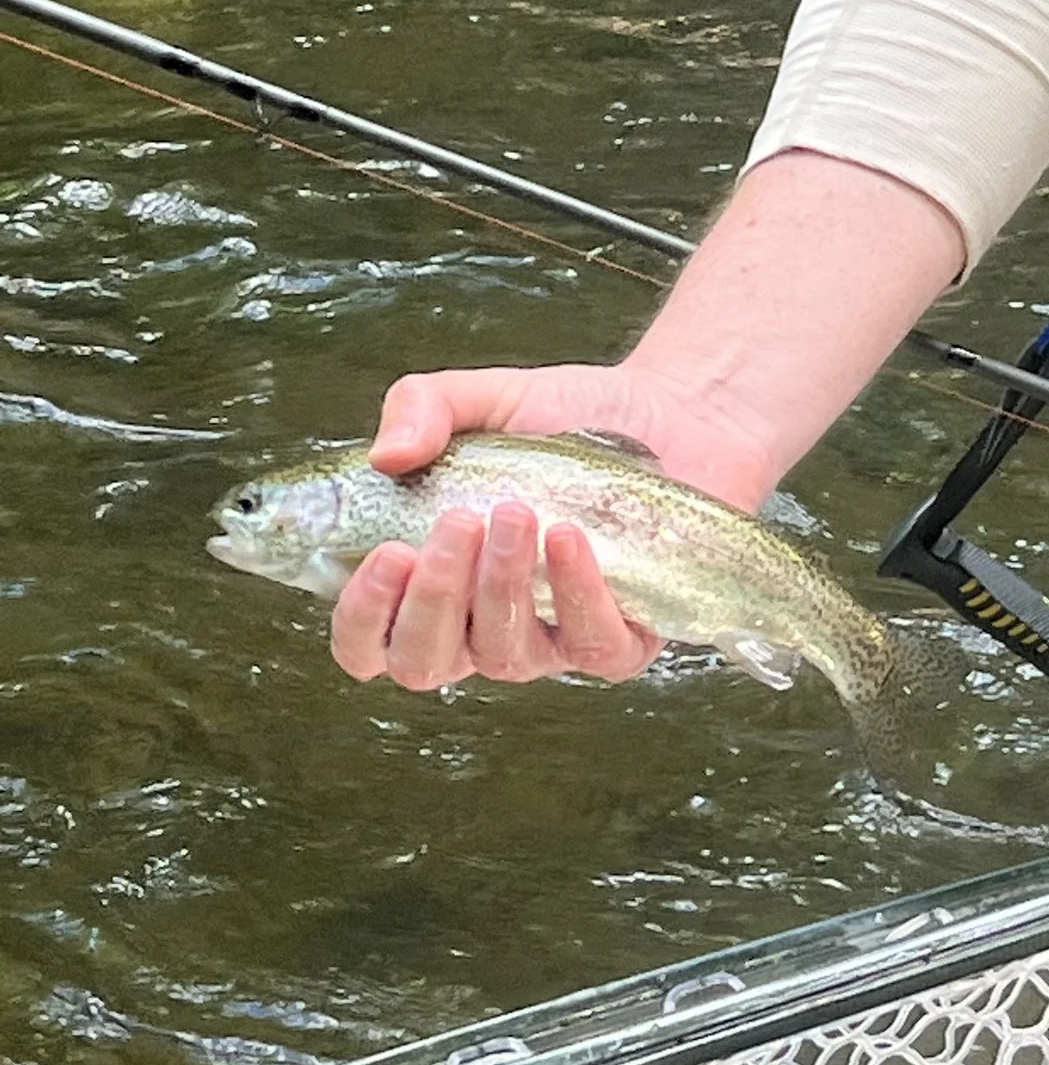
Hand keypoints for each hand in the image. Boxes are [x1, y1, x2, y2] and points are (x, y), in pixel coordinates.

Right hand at [328, 363, 781, 695]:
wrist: (669, 413)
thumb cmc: (563, 421)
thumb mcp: (481, 400)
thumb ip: (419, 409)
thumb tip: (385, 457)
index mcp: (432, 585)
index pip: (369, 644)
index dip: (362, 618)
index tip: (385, 554)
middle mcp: (481, 626)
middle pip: (425, 664)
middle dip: (432, 599)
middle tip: (458, 523)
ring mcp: (551, 641)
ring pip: (505, 657)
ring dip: (499, 585)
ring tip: (517, 512)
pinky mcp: (622, 642)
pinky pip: (592, 648)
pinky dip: (576, 593)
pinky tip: (568, 537)